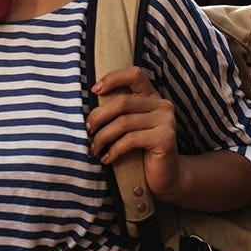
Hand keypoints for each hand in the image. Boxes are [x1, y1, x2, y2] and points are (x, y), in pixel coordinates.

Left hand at [86, 66, 184, 200]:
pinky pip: (130, 139)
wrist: (165, 176)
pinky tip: (107, 159)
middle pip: (122, 102)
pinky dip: (114, 150)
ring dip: (102, 137)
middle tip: (87, 131)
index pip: (134, 74)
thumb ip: (116, 113)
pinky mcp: (165, 138)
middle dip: (98, 117)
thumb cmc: (140, 151)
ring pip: (123, 122)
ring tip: (93, 150)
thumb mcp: (128, 127)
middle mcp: (162, 104)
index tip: (94, 90)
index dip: (113, 78)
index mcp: (151, 96)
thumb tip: (84, 109)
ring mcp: (166, 120)